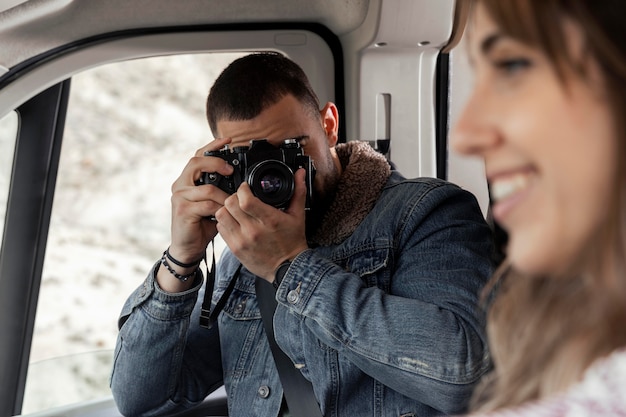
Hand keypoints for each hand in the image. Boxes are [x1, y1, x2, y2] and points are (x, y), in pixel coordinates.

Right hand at [167, 137, 233, 263]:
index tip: (227, 140)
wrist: (188, 247)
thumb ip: (221, 190)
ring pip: (207, 188)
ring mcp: (179, 197)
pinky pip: (207, 205)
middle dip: (216, 164)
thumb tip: (241, 181)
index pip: (198, 156)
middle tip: (231, 171)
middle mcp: (180, 185)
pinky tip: (224, 214)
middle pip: (196, 163)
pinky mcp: (182, 210)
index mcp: (188, 180)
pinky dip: (220, 209)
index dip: (212, 146)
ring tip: (232, 204)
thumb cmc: (202, 224)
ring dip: (224, 196)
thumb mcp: (214, 203)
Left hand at [215, 168, 308, 280]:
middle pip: (230, 204)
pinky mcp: (235, 249)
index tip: (246, 188)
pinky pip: (220, 229)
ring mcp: (242, 241)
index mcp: (269, 220)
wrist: (288, 268)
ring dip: (226, 209)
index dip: (243, 189)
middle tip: (240, 198)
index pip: (246, 200)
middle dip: (233, 197)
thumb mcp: (298, 215)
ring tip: (236, 210)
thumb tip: (299, 172)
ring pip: (221, 215)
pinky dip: (224, 222)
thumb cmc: (293, 241)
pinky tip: (234, 222)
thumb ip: (298, 191)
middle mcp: (253, 231)